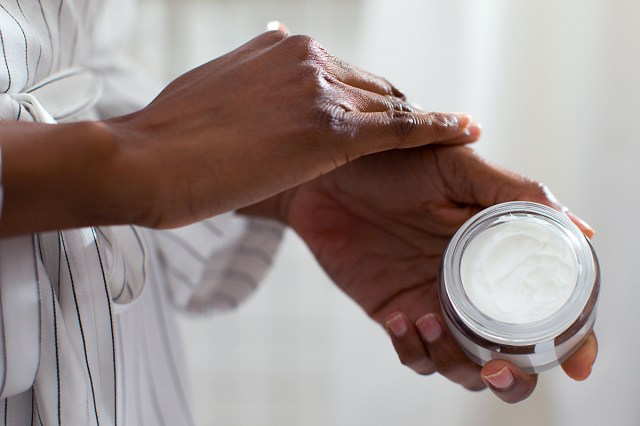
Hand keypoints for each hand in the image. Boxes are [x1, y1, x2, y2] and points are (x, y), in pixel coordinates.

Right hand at [104, 30, 478, 229]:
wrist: (145, 160)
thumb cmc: (168, 135)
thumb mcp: (213, 82)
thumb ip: (254, 63)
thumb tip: (279, 36)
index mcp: (283, 48)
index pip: (346, 75)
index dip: (370, 100)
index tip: (389, 114)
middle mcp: (308, 58)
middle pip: (375, 88)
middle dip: (399, 113)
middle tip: (430, 133)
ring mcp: (321, 91)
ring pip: (391, 106)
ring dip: (423, 123)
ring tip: (459, 134)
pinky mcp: (330, 130)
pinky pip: (401, 128)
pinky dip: (438, 127)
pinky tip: (466, 130)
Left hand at [276, 145, 596, 402]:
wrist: (324, 175)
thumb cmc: (390, 163)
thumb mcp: (455, 168)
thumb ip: (512, 193)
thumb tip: (580, 228)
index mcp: (498, 253)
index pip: (548, 306)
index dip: (570, 340)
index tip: (576, 363)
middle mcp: (472, 284)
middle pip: (512, 353)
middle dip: (515, 375)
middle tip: (498, 367)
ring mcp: (434, 301)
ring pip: (464, 364)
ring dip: (457, 362)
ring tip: (429, 319)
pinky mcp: (395, 312)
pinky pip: (415, 354)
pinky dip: (413, 348)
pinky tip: (398, 315)